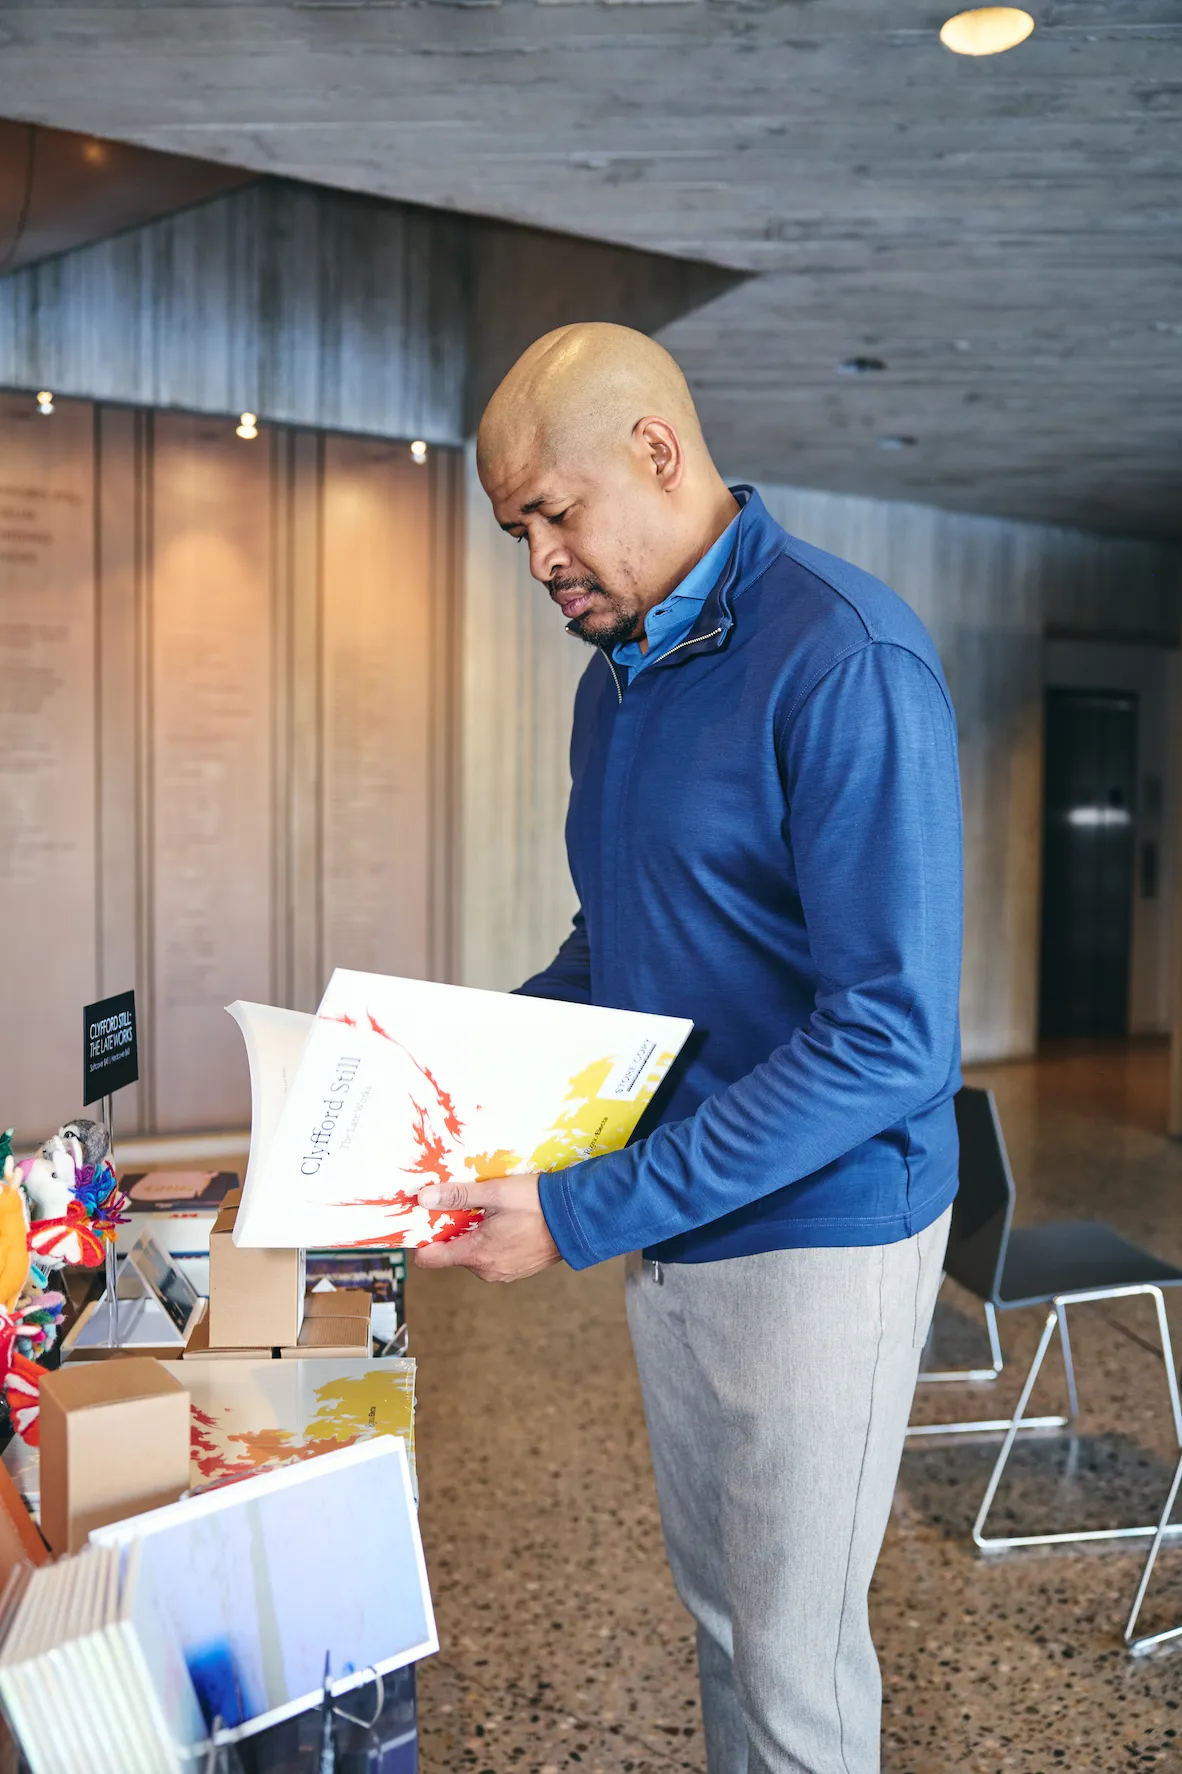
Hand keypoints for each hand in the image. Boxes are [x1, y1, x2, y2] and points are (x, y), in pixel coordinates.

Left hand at [412, 1175, 560, 1283]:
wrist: (578, 1219)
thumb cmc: (536, 1204)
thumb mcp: (494, 1193)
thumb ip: (457, 1196)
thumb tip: (423, 1198)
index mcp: (476, 1254)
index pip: (430, 1259)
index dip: (424, 1239)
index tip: (427, 1219)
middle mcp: (486, 1271)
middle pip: (454, 1253)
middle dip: (456, 1230)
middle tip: (470, 1206)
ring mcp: (504, 1274)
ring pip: (475, 1255)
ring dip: (477, 1235)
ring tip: (494, 1212)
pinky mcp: (518, 1271)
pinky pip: (494, 1258)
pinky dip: (494, 1242)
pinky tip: (510, 1223)